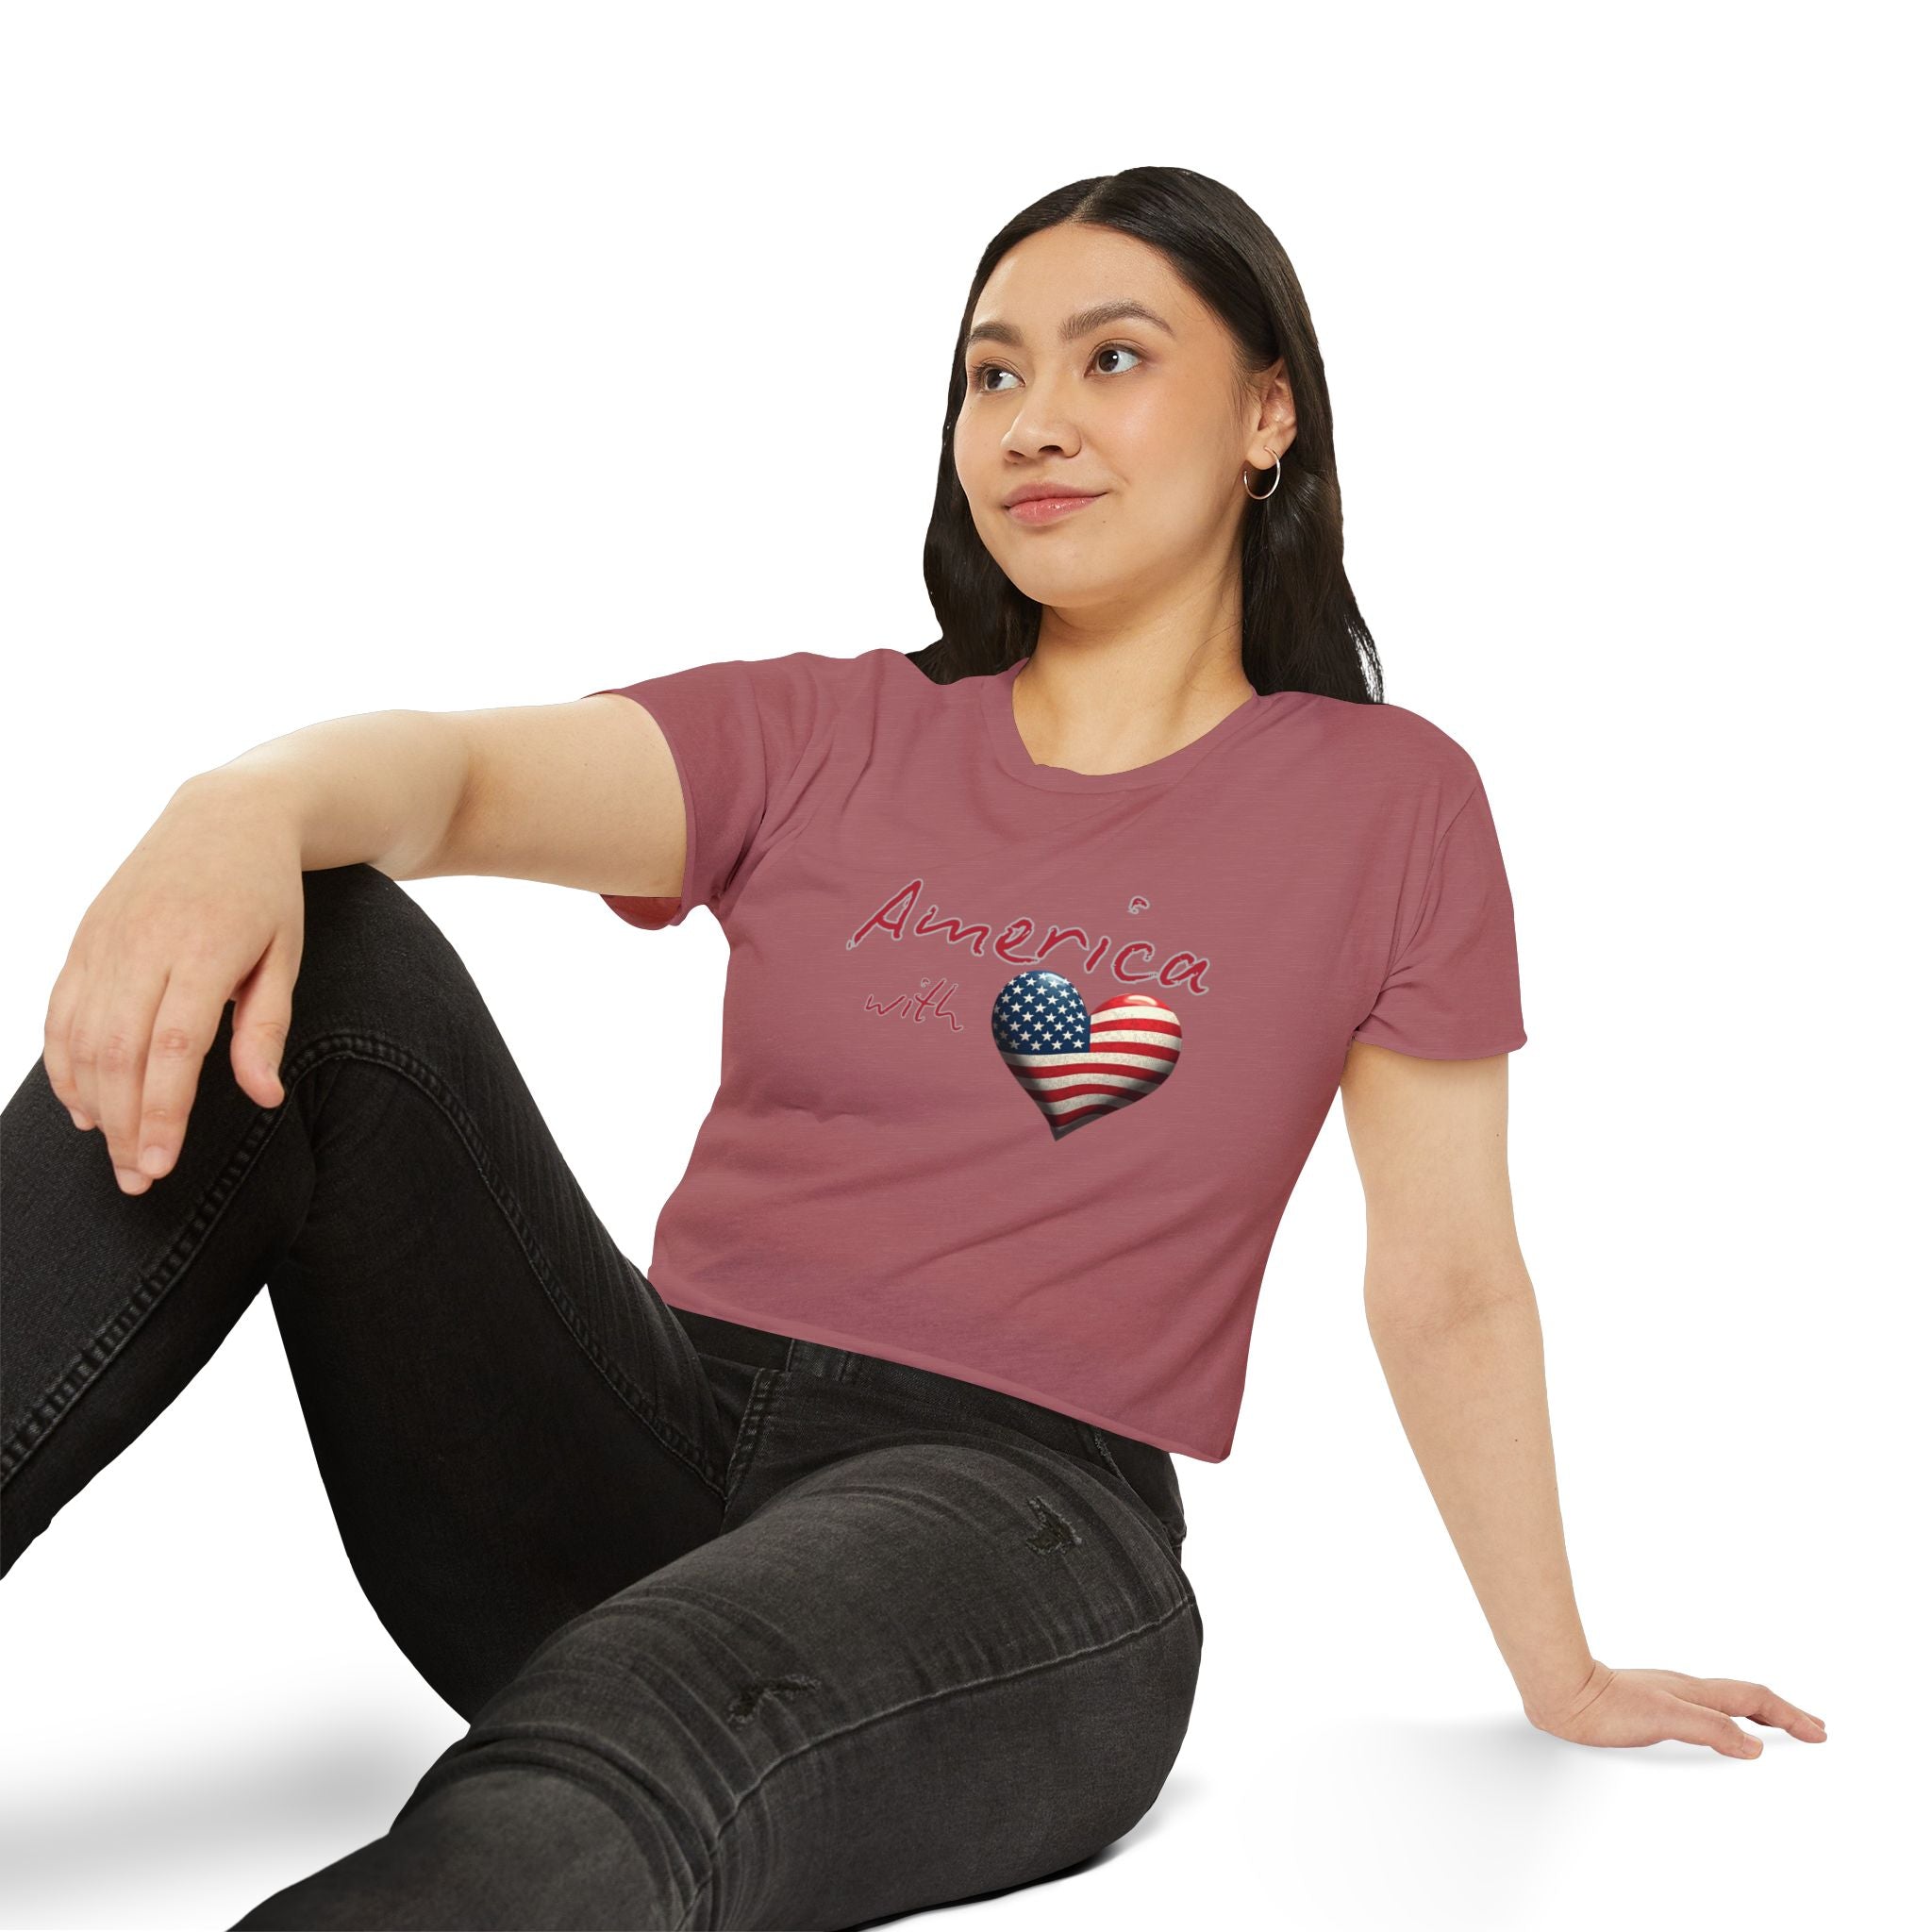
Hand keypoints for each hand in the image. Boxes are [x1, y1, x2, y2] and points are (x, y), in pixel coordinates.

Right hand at [42, 775, 306, 1194]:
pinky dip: (63, 1062)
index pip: (173, 1048)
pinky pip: (60, 1010)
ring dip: (90, 1102)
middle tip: (137, 1179)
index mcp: (204, 948)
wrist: (224, 815)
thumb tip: (265, 1098)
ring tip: (112, 1151)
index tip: (160, 1165)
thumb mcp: (285, 954)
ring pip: (80, 1036)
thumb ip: (267, 1027)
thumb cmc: (267, 894)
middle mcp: (144, 943)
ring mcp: (105, 939)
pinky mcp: (84, 938)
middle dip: (122, 1123)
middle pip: (118, 1052)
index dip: (160, 1112)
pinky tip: (81, 1104)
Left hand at [1526, 1659, 1826, 1756]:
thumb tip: (1754, 1746)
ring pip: (1724, 1700)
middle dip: (1782, 1713)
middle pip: (1746, 1697)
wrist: (1562, 1692)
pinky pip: (1702, 1708)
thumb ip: (1710, 1729)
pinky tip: (1715, 1725)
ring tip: (1774, 1724)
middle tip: (1811, 1727)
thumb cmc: (1605, 1706)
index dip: (1790, 1717)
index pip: (1754, 1700)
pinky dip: (1725, 1717)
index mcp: (1696, 1692)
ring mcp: (1668, 1693)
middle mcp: (1686, 1689)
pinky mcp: (1649, 1703)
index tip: (1819, 1732)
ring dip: (1756, 1712)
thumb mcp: (1665, 1720)